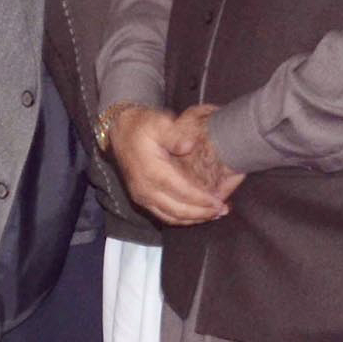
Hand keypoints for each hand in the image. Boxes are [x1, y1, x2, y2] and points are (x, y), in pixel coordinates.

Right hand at [110, 105, 230, 225]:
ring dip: (194, 219)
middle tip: (222, 210)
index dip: (202, 200)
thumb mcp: (158, 122)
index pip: (182, 192)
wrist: (120, 131)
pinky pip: (163, 215)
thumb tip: (189, 145)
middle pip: (178, 210)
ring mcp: (141, 196)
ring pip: (171, 217)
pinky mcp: (141, 199)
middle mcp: (145, 189)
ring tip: (214, 214)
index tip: (220, 201)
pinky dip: (181, 219)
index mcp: (152, 171)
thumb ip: (174, 134)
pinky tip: (196, 215)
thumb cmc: (142, 126)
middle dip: (202, 213)